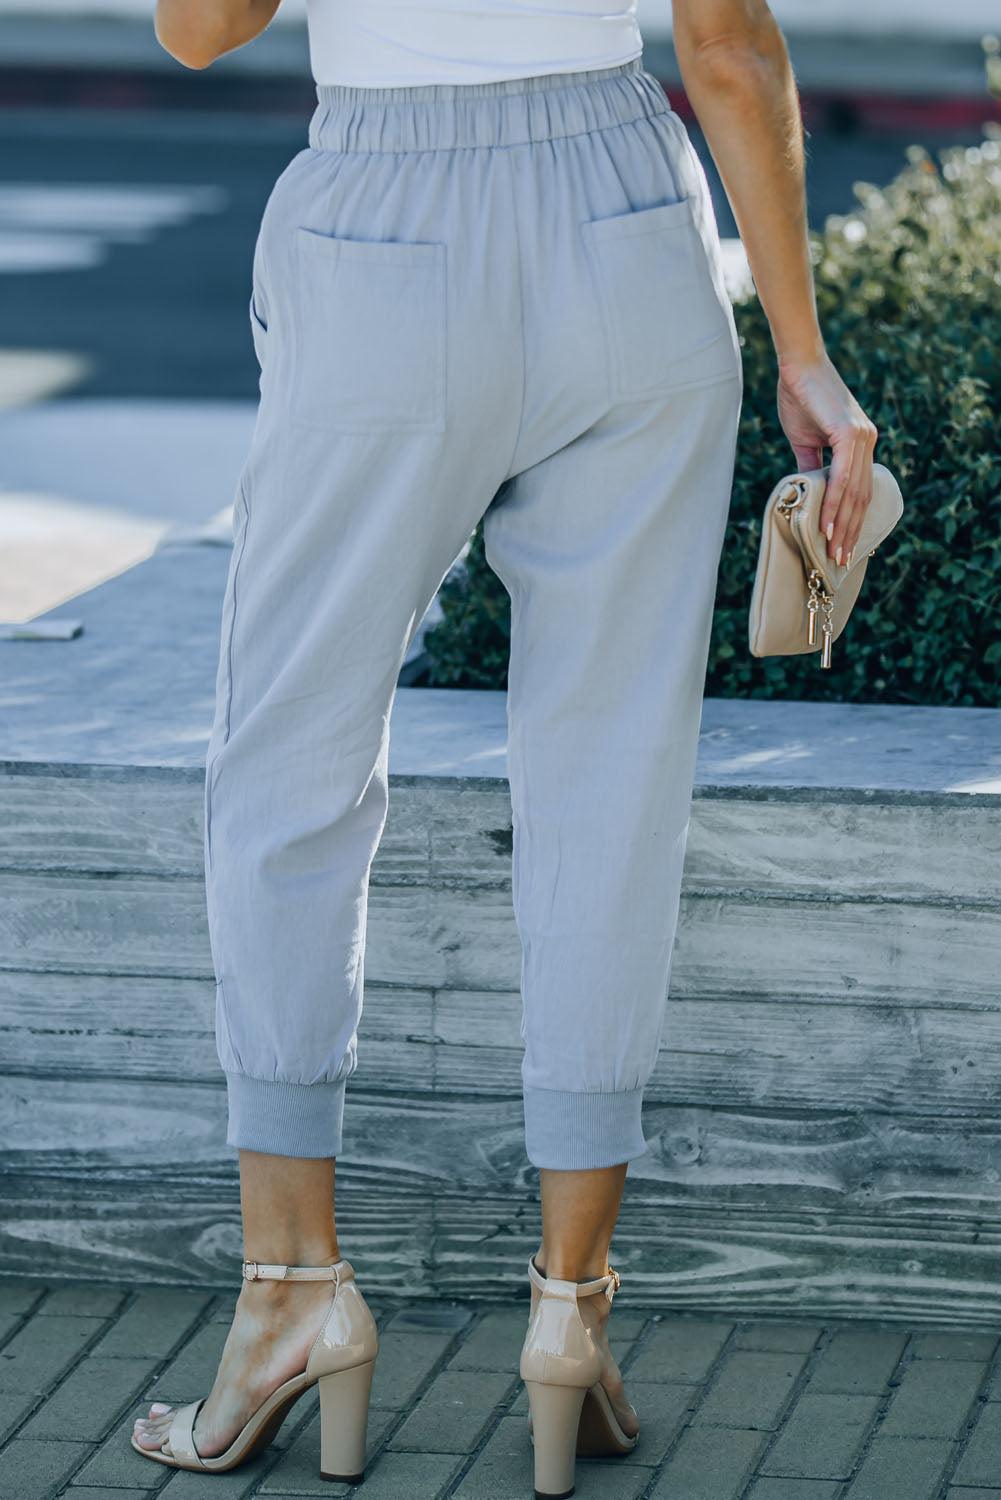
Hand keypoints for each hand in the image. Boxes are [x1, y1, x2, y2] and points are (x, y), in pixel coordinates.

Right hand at [776, 351, 877, 565]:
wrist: (798, 365)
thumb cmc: (800, 397)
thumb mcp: (805, 439)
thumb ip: (810, 466)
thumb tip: (806, 492)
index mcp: (861, 444)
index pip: (861, 490)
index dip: (853, 520)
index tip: (845, 545)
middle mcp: (868, 441)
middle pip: (861, 497)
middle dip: (850, 532)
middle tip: (841, 560)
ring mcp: (862, 437)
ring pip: (853, 492)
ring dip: (842, 526)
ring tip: (833, 551)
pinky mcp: (850, 433)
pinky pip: (841, 478)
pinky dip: (833, 504)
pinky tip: (825, 525)